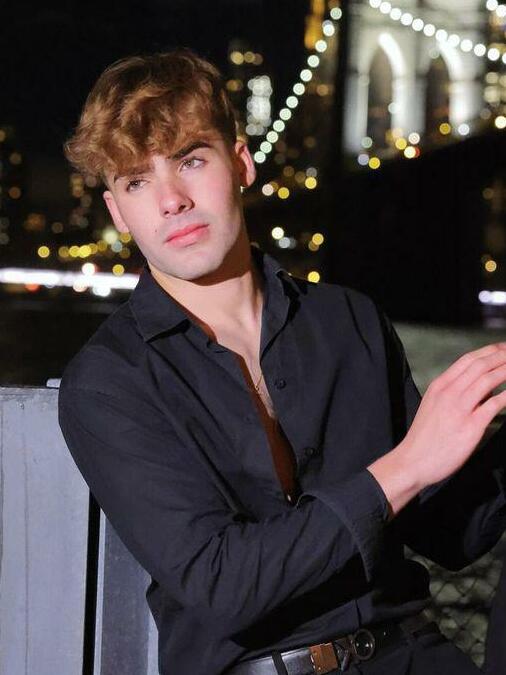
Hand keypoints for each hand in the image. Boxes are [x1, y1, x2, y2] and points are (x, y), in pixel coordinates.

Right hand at [368, 342, 505, 516]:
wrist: (413, 461)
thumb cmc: (424, 437)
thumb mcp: (433, 406)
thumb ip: (455, 394)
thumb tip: (484, 388)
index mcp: (439, 386)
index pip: (467, 360)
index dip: (488, 351)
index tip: (502, 348)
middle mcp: (448, 393)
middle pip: (479, 366)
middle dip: (501, 356)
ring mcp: (459, 409)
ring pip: (487, 380)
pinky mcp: (470, 427)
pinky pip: (493, 405)